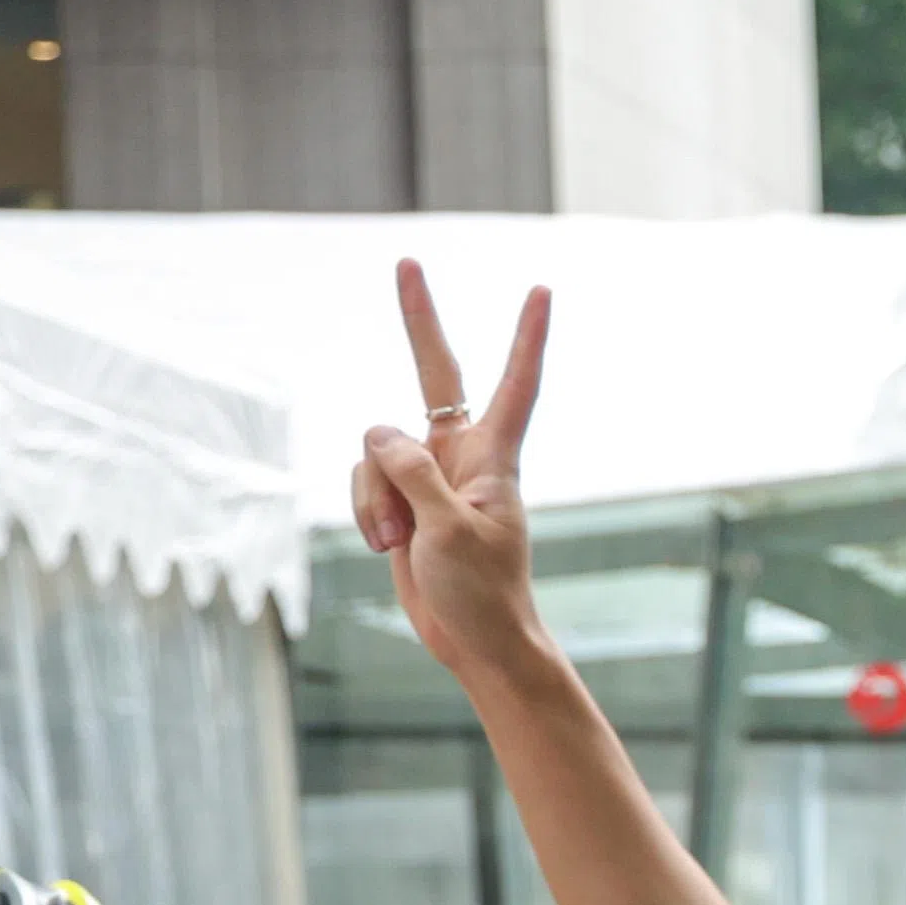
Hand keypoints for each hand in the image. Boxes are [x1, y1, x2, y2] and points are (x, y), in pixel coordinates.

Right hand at [352, 262, 553, 682]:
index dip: (528, 337)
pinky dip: (367, 514)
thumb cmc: (481, 592)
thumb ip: (414, 474)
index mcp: (495, 458)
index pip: (517, 384)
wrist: (476, 642)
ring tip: (406, 543)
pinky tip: (390, 548)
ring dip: (376, 499)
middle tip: (407, 261)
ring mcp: (429, 474)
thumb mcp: (447, 532)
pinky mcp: (401, 498)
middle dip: (418, 321)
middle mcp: (462, 454)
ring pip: (375, 449)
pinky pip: (363, 482)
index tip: (542, 289)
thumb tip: (379, 429)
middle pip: (435, 374)